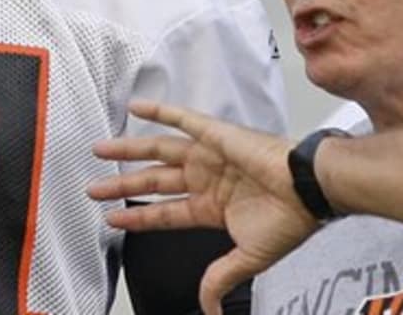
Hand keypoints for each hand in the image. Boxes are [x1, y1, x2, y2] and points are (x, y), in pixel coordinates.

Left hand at [87, 100, 321, 314]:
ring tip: (100, 150)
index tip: (111, 217)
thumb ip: (221, 277)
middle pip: (153, 181)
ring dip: (128, 149)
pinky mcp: (216, 134)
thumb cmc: (290, 218)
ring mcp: (209, 155)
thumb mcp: (248, 257)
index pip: (164, 212)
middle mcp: (206, 179)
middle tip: (93, 187)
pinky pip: (182, 119)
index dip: (137, 215)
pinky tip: (136, 107)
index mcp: (212, 207)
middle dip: (121, 184)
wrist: (309, 190)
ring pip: (158, 150)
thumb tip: (208, 307)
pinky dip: (160, 111)